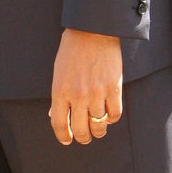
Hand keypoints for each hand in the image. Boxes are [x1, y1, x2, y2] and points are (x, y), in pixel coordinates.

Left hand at [49, 29, 122, 145]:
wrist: (92, 32)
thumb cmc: (72, 51)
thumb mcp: (58, 73)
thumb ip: (59, 95)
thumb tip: (56, 115)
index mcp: (60, 91)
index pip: (59, 124)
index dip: (63, 136)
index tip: (67, 140)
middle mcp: (78, 95)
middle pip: (80, 130)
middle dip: (83, 138)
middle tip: (85, 138)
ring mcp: (97, 93)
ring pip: (99, 125)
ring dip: (98, 131)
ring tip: (97, 130)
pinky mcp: (114, 88)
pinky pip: (115, 114)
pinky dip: (111, 119)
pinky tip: (108, 116)